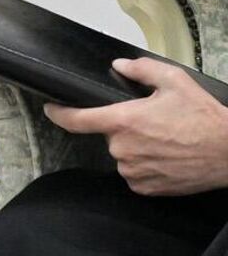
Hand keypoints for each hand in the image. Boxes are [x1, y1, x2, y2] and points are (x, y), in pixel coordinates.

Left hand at [46, 58, 227, 194]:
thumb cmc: (203, 117)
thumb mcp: (174, 81)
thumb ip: (141, 69)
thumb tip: (118, 66)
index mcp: (123, 121)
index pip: (76, 119)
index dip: (59, 113)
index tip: (51, 109)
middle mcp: (123, 149)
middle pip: (109, 136)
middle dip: (125, 128)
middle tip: (154, 124)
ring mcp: (133, 171)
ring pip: (123, 155)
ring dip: (136, 148)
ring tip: (166, 142)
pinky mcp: (146, 188)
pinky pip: (135, 174)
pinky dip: (145, 166)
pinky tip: (167, 158)